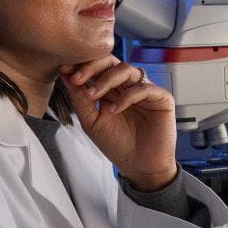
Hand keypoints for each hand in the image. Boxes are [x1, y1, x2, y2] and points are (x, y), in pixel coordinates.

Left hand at [60, 57, 177, 190]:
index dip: (82, 66)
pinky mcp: (161, 98)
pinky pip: (143, 88)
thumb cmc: (117, 145)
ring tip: (93, 95)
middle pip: (112, 61)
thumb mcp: (91, 122)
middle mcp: (128, 86)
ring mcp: (145, 90)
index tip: (65, 70)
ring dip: (107, 79)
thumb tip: (65, 75)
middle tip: (77, 78)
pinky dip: (126, 97)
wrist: (139, 166)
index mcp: (112, 89)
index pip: (98, 67)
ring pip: (127, 69)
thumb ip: (80, 99)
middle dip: (92, 66)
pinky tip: (114, 110)